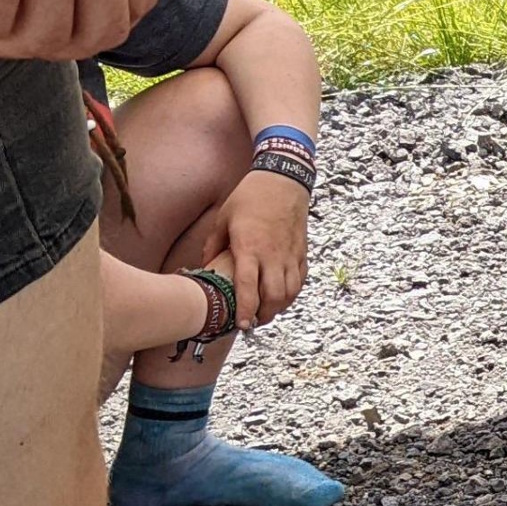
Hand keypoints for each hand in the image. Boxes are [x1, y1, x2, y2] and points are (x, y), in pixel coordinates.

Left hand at [206, 170, 310, 327]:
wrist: (283, 180)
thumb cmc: (250, 197)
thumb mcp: (223, 218)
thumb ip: (212, 246)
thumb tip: (205, 268)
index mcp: (250, 247)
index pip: (248, 287)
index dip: (244, 309)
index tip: (240, 325)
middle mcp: (273, 254)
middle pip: (274, 296)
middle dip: (264, 315)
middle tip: (252, 323)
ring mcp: (290, 254)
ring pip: (290, 291)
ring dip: (279, 307)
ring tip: (267, 313)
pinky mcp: (301, 251)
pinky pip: (300, 279)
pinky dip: (292, 293)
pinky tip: (282, 296)